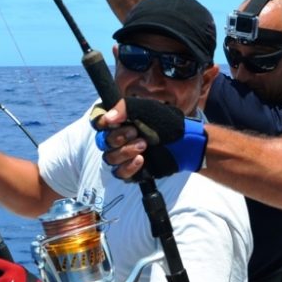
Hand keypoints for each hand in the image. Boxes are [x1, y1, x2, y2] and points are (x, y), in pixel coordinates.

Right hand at [92, 97, 206, 178]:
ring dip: (125, 151)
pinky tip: (141, 160)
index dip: (100, 123)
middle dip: (118, 137)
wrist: (185, 142)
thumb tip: (107, 118)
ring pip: (110, 158)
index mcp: (118, 121)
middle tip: (136, 132)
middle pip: (102, 142)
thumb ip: (124, 108)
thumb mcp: (146, 108)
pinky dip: (129, 167)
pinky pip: (119, 173)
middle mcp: (117, 138)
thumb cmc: (166, 122)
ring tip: (144, 145)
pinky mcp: (131, 171)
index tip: (112, 122)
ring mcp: (124, 156)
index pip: (97, 122)